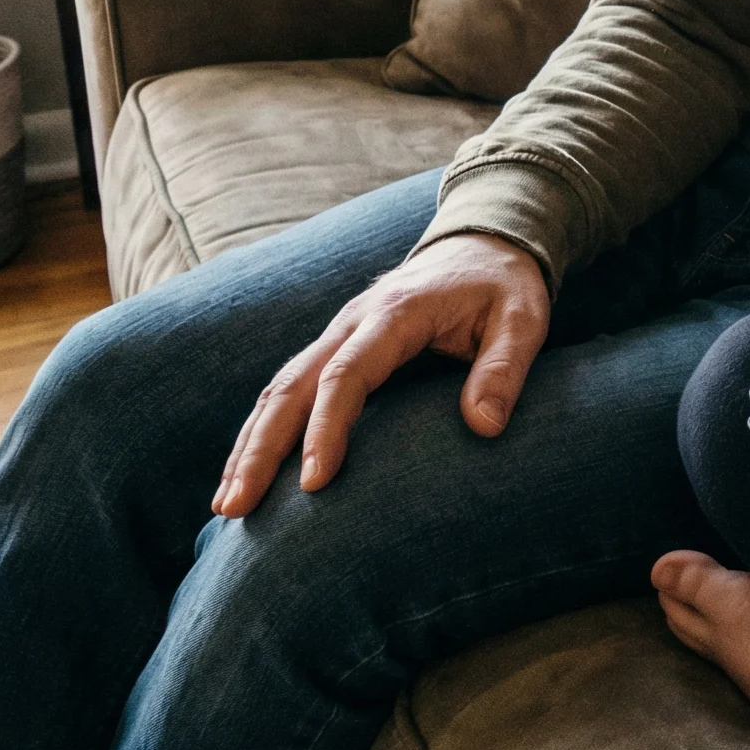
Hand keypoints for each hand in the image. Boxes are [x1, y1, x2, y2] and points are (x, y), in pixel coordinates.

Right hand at [211, 230, 549, 517]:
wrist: (485, 242)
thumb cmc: (504, 286)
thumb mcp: (523, 318)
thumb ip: (504, 367)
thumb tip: (484, 426)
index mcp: (395, 314)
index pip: (347, 374)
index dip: (326, 428)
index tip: (313, 483)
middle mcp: (354, 322)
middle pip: (292, 385)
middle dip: (260, 448)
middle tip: (236, 508)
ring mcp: (339, 333)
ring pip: (279, 388)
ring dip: (250, 445)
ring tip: (227, 506)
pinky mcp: (337, 347)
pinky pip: (290, 388)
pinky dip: (262, 430)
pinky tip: (247, 472)